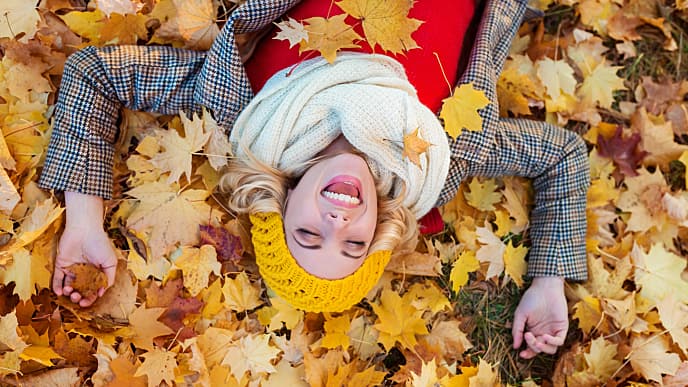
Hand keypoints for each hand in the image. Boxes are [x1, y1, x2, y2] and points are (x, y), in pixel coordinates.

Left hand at [52, 192, 116, 306]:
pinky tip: (59, 292)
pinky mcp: (61, 264)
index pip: (92, 289)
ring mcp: (72, 269)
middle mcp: (84, 272)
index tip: (86, 302)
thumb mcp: (110, 262)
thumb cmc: (100, 244)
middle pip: (80, 289)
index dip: (90, 298)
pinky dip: (57, 286)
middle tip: (77, 297)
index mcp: (96, 272)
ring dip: (69, 292)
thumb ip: (108, 278)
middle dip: (78, 296)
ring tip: (70, 292)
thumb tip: (102, 293)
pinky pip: (57, 278)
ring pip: (69, 285)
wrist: (85, 230)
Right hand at [511, 276, 567, 358]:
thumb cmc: (531, 298)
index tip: (521, 354)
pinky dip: (552, 342)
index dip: (527, 353)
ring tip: (537, 340)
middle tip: (527, 337)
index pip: (531, 347)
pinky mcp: (562, 328)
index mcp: (533, 331)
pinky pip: (559, 341)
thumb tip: (515, 346)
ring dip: (543, 348)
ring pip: (551, 349)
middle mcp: (543, 333)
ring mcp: (553, 331)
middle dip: (533, 348)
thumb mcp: (520, 314)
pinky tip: (545, 336)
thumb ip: (517, 330)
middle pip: (540, 349)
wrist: (545, 287)